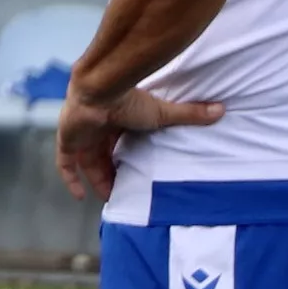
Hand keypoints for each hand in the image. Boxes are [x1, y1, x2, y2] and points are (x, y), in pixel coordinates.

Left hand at [55, 83, 225, 198]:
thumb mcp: (162, 113)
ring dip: (96, 179)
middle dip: (113, 173)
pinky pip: (65, 165)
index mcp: (117, 118)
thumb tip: (221, 110)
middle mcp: (97, 127)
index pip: (121, 142)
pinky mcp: (67, 141)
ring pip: (87, 162)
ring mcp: (80, 135)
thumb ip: (189, 114)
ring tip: (111, 198)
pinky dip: (71, 180)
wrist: (100, 90)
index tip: (137, 174)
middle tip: (126, 192)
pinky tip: (80, 197)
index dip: (126, 158)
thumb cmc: (130, 99)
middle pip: (103, 155)